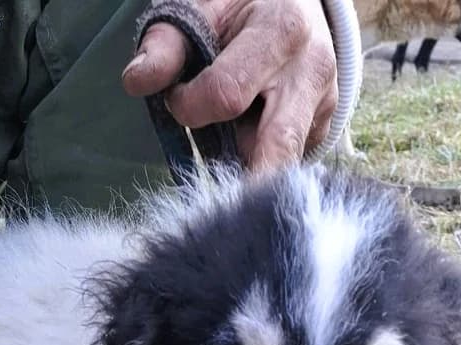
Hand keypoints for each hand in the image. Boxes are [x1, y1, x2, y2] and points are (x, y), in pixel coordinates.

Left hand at [122, 0, 337, 170]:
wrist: (297, 3)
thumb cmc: (242, 7)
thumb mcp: (203, 8)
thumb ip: (168, 44)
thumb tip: (136, 82)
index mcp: (281, 31)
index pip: (227, 94)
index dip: (191, 107)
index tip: (176, 101)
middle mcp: (312, 71)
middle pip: (278, 148)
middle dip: (244, 184)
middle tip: (212, 209)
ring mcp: (323, 106)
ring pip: (285, 164)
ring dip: (250, 173)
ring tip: (227, 162)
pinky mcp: (324, 129)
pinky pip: (289, 159)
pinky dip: (262, 161)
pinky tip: (250, 139)